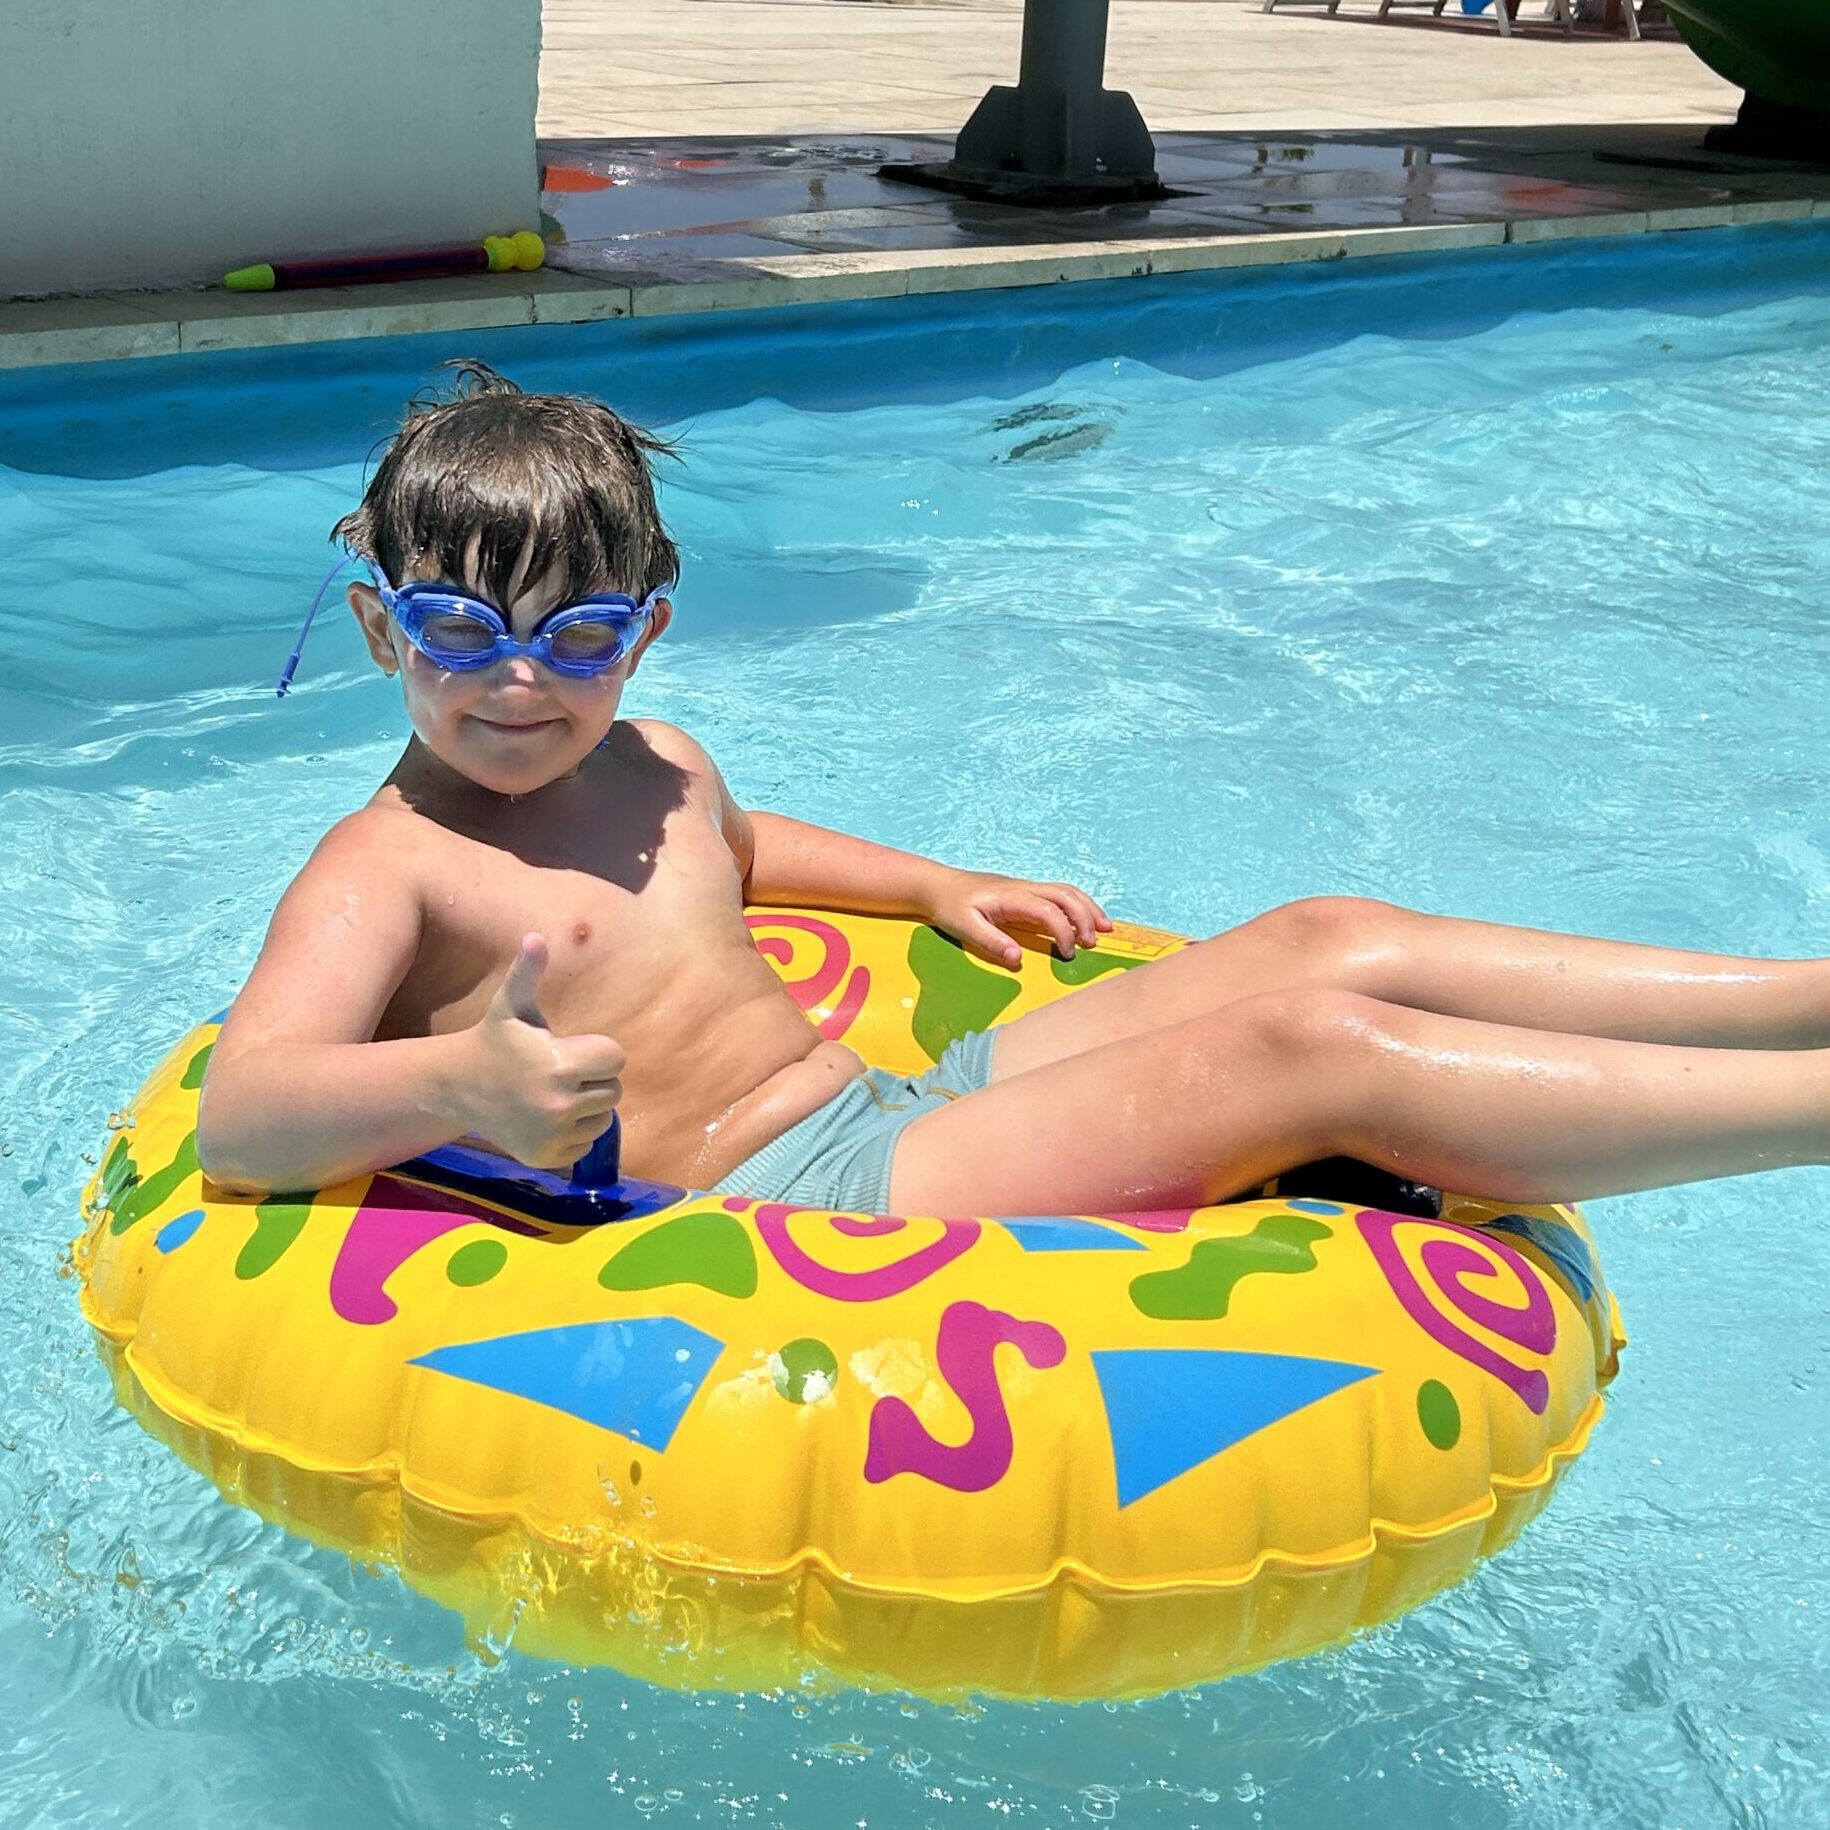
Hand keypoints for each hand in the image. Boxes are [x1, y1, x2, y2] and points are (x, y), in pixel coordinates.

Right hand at [462, 933, 625, 1168]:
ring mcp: (553, 1134)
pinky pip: (585, 1145)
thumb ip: (528, 971)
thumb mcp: (512, 1004)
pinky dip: (573, 1133)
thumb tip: (535, 937)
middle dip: (594, 1079)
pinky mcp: (547, 1157)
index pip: (616, 1059)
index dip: (599, 1051)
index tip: (571, 1048)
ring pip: (603, 1120)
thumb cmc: (496, 1040)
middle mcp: (559, 1104)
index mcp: (560, 1064)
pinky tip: (546, 1117)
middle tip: (563, 1071)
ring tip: (555, 1093)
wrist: (459, 1086)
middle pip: (614, 1091)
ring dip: (588, 1108)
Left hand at [925, 871, 1111, 969]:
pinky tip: (1084, 919)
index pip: (1049, 910)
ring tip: (1105, 928)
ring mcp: (1025, 888)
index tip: (1067, 954)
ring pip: (1065, 891)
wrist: (937, 885)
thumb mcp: (964, 927)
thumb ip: (991, 942)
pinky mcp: (1024, 892)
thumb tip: (1018, 959)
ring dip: (1087, 908)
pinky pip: (1058, 894)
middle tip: (1094, 943)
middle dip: (1085, 917)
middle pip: (1065, 895)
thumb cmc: (949, 906)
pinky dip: (1076, 905)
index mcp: (1011, 897)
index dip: (1063, 932)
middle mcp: (1023, 888)